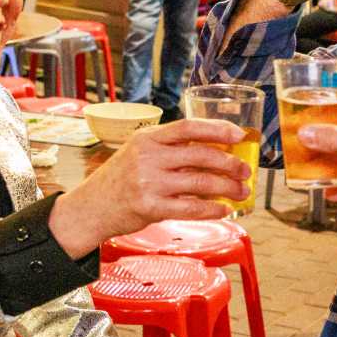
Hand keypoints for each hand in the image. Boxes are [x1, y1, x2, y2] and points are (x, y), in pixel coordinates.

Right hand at [47, 119, 250, 255]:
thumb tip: (215, 151)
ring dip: (227, 187)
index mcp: (148, 138)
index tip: (239, 134)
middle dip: (230, 163)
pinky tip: (224, 209)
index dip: (217, 129)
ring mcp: (149, 182)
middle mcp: (148, 157)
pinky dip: (213, 209)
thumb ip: (170, 150)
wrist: (91, 207)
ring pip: (201, 181)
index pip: (188, 127)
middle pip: (200, 155)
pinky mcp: (151, 207)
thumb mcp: (140, 153)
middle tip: (246, 170)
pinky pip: (192, 207)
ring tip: (241, 191)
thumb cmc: (121, 180)